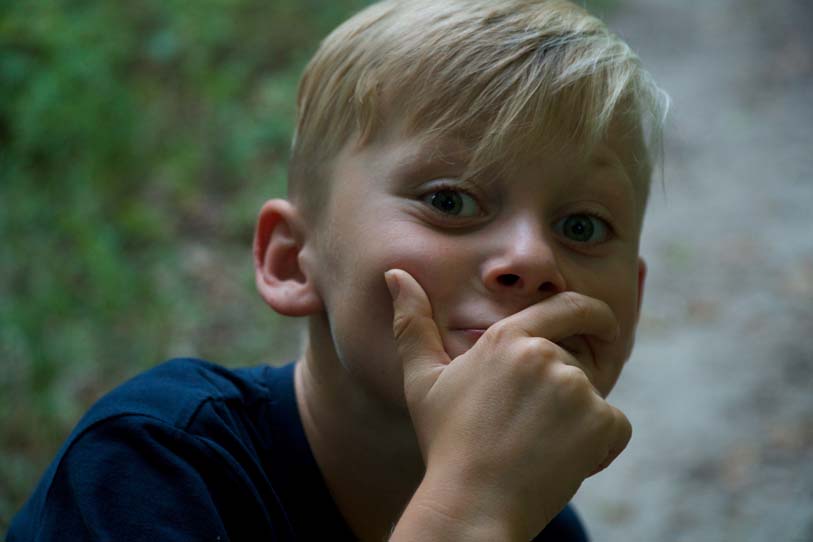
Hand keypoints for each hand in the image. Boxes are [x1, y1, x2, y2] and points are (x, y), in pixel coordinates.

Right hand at [386, 269, 631, 540]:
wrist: (472, 504)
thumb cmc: (446, 442)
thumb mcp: (422, 379)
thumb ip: (412, 322)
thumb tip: (395, 274)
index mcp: (508, 337)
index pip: (570, 305)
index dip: (594, 314)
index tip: (603, 327)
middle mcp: (545, 354)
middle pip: (578, 362)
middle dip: (565, 389)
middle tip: (531, 426)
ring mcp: (574, 388)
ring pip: (594, 396)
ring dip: (576, 419)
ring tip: (536, 446)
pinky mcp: (599, 422)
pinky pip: (615, 426)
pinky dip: (599, 444)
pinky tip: (560, 461)